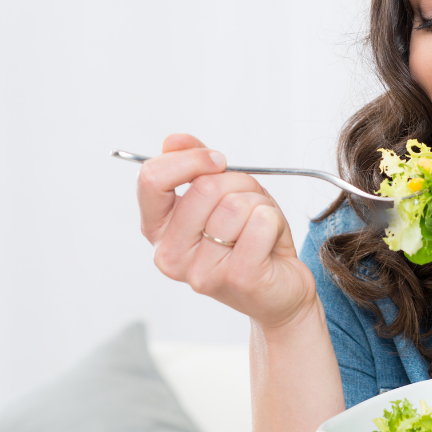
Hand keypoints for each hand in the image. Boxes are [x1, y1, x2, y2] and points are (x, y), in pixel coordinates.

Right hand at [137, 133, 317, 329]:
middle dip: (239, 184)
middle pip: (204, 188)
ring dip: (260, 205)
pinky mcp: (237, 278)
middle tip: (250, 204)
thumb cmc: (250, 241)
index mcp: (158, 231)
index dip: (189, 160)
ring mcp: (202, 271)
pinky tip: (271, 243)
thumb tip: (173, 140)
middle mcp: (171, 255)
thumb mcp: (222, 197)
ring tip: (261, 229)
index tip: (217, 160)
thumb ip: (195, 167)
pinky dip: (275, 222)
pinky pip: (261, 222)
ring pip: (236, 205)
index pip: (152, 180)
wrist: (279, 291)